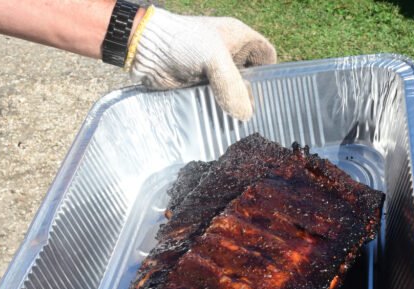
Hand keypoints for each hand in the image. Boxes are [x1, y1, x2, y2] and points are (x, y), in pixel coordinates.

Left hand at [129, 8, 276, 120]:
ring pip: (232, 93)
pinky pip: (215, 101)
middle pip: (250, 78)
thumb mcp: (214, 59)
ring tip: (238, 125)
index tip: (267, 95)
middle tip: (251, 116)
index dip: (269, 73)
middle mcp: (228, 54)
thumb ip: (232, 86)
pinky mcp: (198, 86)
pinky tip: (220, 124)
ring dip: (233, 107)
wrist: (144, 50)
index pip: (266, 55)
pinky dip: (218, 111)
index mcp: (238, 38)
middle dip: (251, 96)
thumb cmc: (182, 44)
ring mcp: (212, 72)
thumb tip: (245, 115)